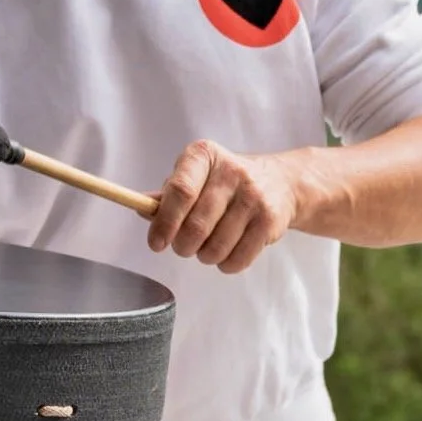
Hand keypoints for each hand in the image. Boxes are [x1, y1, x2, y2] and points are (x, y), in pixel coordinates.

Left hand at [147, 140, 299, 273]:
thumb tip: (141, 208)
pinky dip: (225, 264)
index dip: (164, 222)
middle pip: (195, 226)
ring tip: (209, 244)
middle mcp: (231, 172)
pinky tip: (228, 250)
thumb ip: (168, 194)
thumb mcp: (195, 176)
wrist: (280, 182)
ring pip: (215, 248)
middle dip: (183, 246)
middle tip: (184, 246)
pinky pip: (237, 260)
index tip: (155, 243)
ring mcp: (253, 196)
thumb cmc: (225, 182)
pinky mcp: (269, 221)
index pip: (180, 191)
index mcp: (204, 155)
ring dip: (204, 256)